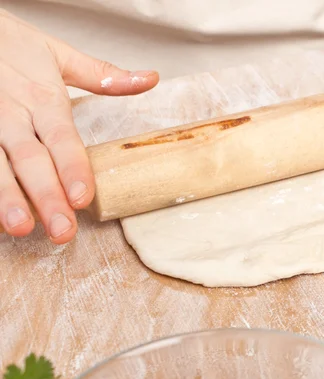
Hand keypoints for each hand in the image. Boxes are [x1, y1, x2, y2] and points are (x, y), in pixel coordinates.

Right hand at [0, 9, 158, 243]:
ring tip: (19, 227)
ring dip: (7, 196)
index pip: (62, 138)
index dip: (72, 168)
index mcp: (43, 100)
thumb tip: (151, 79)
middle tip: (62, 229)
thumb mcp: (60, 55)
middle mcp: (13, 115)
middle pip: (31, 160)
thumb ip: (104, 76)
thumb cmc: (15, 46)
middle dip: (47, 196)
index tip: (82, 198)